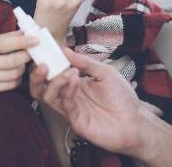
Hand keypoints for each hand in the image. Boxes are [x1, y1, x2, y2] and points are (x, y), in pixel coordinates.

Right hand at [0, 31, 37, 111]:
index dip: (22, 42)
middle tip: (32, 53)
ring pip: (13, 74)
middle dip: (26, 56)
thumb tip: (25, 32)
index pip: (4, 44)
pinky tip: (16, 73)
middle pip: (11, 61)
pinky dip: (17, 78)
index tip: (36, 40)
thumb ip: (5, 38)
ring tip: (22, 63)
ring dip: (23, 68)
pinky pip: (10, 84)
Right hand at [30, 48, 146, 155]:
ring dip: (54, 82)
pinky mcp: (75, 121)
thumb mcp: (104, 72)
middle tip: (42, 64)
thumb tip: (65, 50)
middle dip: (37, 76)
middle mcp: (68, 95)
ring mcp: (70, 109)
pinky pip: (65, 105)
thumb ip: (85, 62)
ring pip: (48, 97)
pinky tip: (75, 80)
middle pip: (42, 87)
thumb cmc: (121, 96)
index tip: (41, 50)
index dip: (45, 63)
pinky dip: (67, 90)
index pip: (52, 73)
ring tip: (68, 72)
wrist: (134, 120)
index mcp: (73, 83)